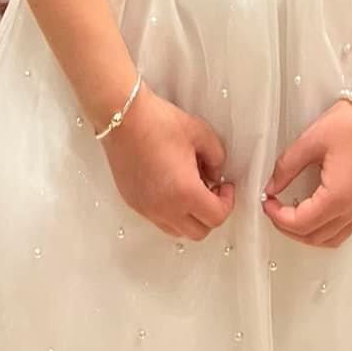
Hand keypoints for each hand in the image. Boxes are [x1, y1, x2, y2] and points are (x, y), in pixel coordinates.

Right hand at [103, 85, 235, 240]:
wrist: (122, 118)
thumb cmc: (157, 123)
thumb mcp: (200, 133)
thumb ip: (217, 157)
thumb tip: (215, 173)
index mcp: (185, 193)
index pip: (216, 217)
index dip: (228, 202)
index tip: (226, 187)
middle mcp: (165, 208)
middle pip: (198, 232)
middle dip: (211, 213)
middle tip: (212, 190)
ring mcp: (147, 209)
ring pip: (177, 230)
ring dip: (190, 216)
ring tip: (191, 189)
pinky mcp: (133, 203)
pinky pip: (158, 219)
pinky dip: (171, 211)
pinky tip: (171, 186)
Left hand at [263, 100, 351, 249]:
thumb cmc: (350, 124)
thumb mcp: (310, 142)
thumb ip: (286, 168)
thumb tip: (272, 187)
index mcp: (338, 196)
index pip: (301, 223)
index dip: (278, 217)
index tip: (267, 203)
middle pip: (314, 237)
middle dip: (288, 228)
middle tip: (273, 209)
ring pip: (330, 239)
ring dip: (306, 233)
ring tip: (289, 214)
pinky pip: (342, 230)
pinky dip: (323, 230)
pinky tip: (312, 213)